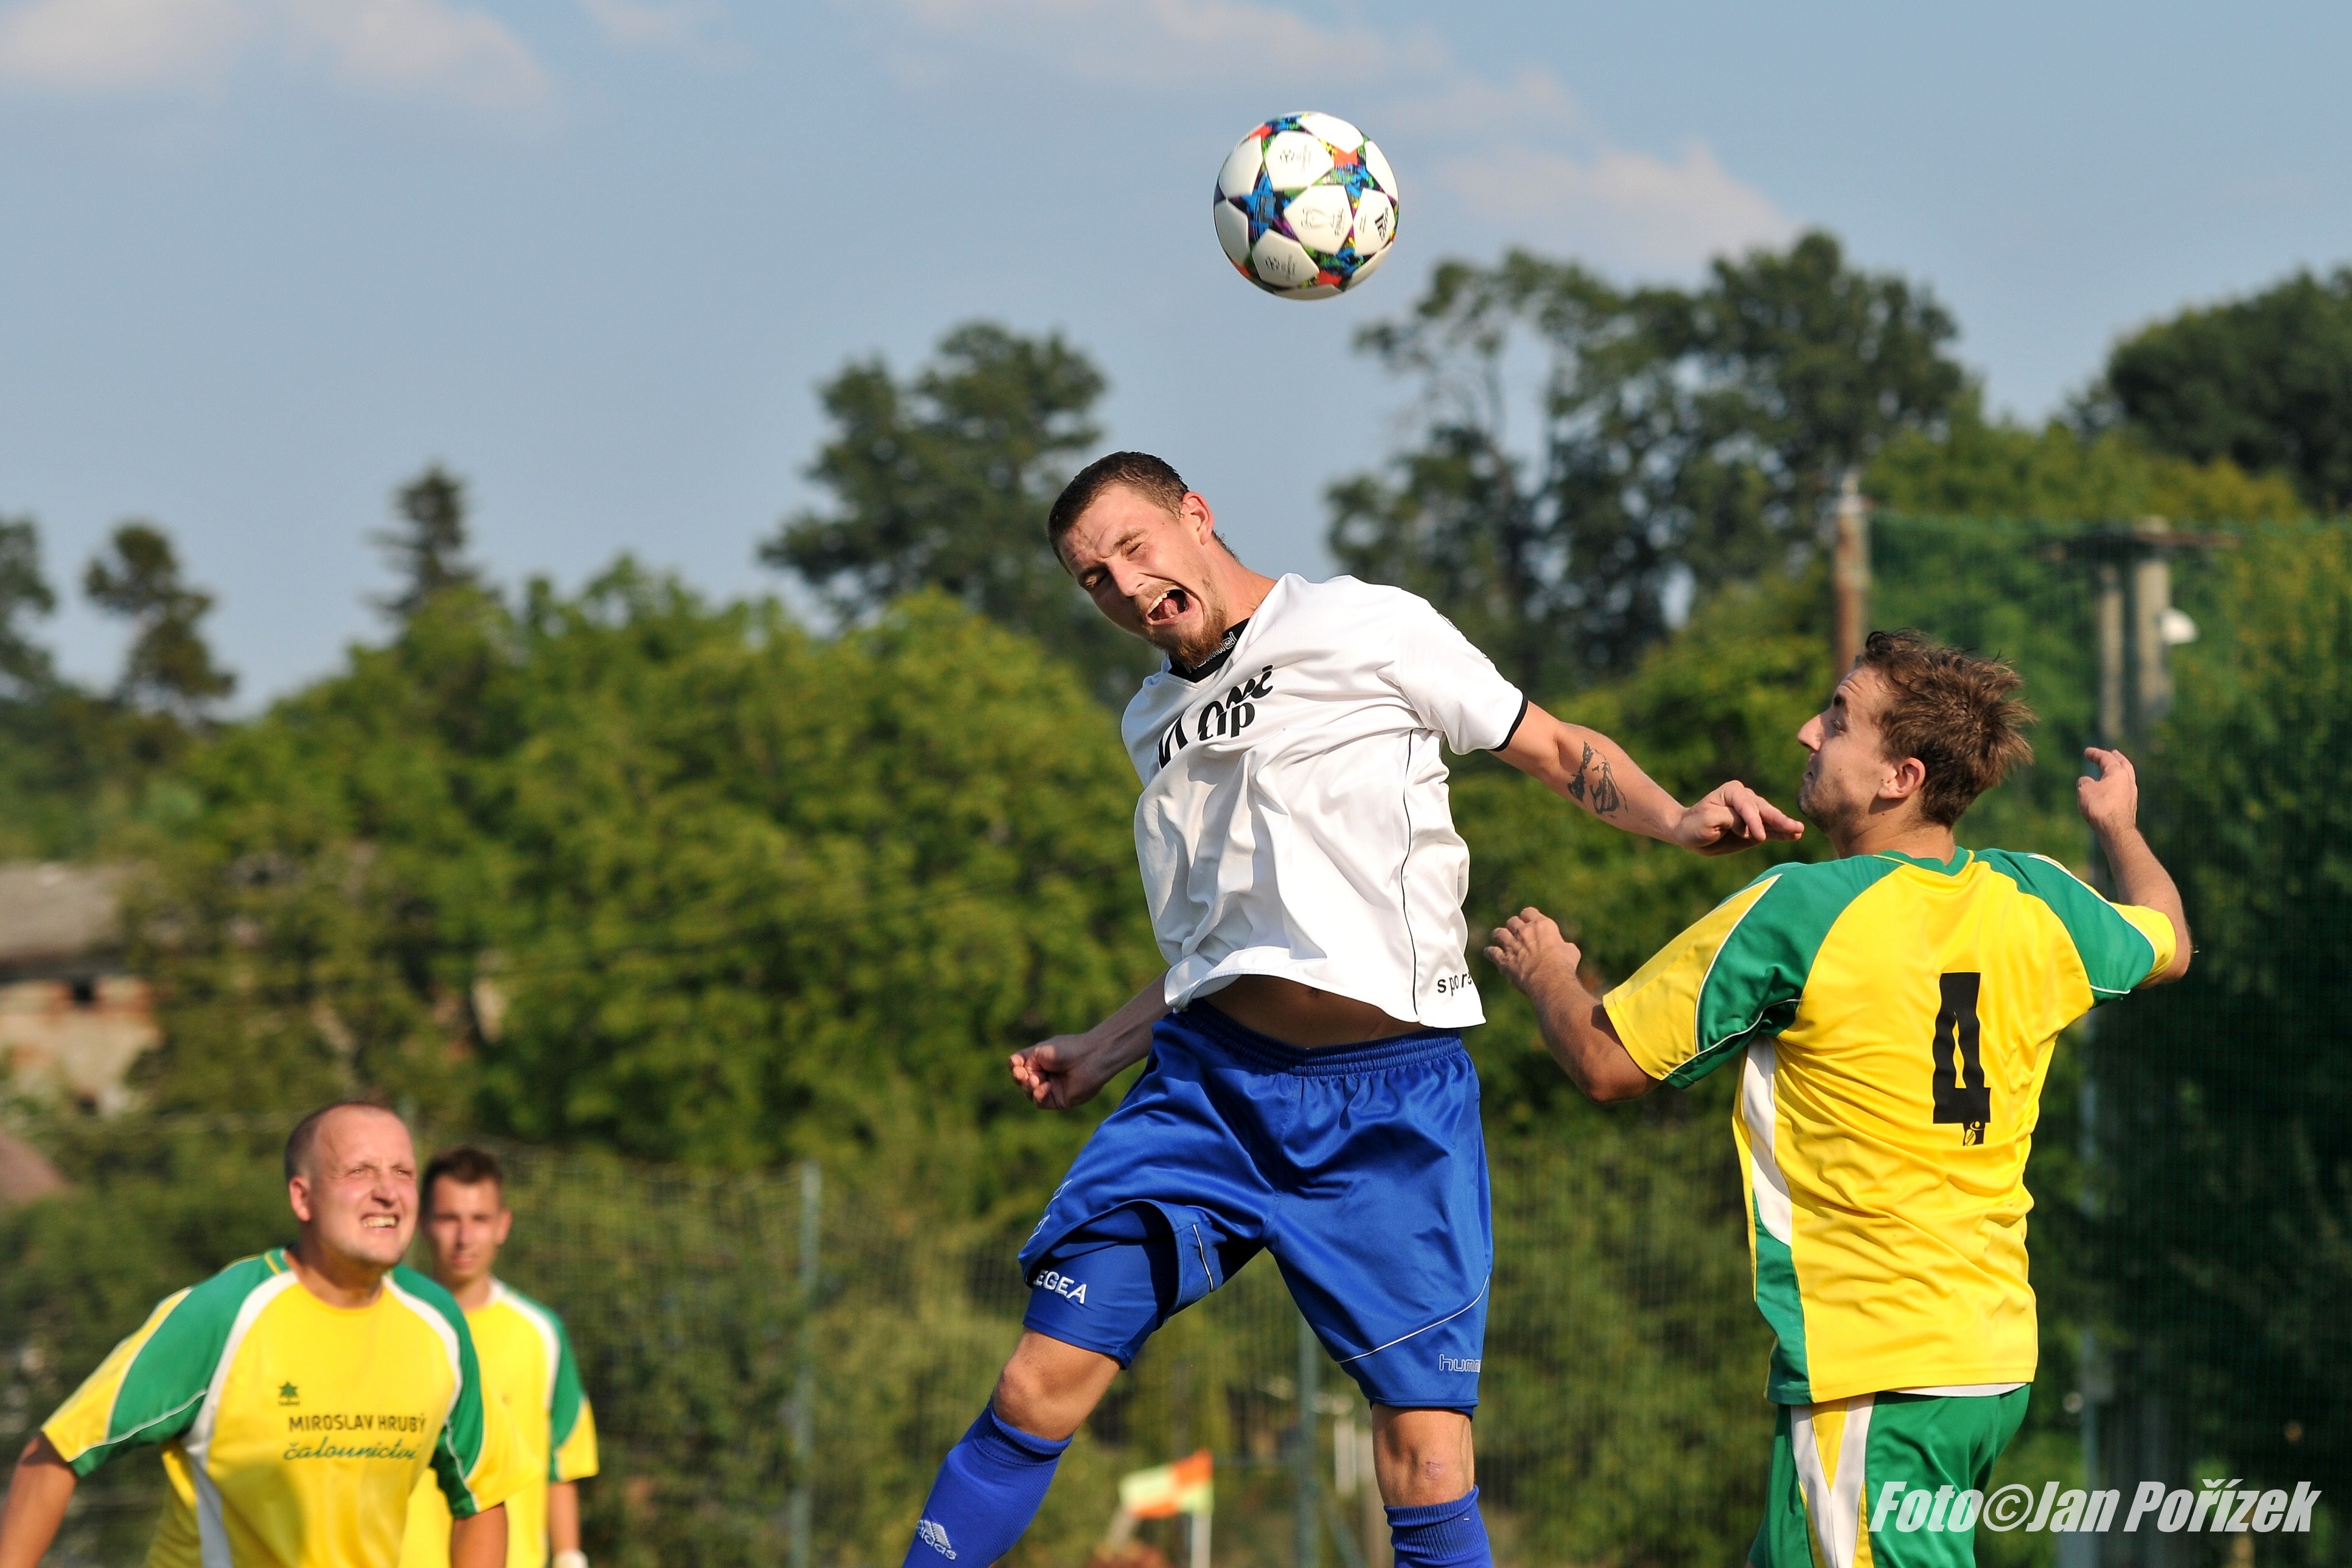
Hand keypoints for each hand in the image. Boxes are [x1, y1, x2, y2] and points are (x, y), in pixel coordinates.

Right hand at [1009, 1030, 1127, 1109]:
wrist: (1090, 1058)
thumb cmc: (1067, 1049)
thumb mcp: (1040, 1051)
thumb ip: (1025, 1061)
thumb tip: (1016, 1070)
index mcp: (1040, 1059)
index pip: (1019, 1065)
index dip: (1014, 1065)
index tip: (1016, 1063)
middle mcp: (1044, 1074)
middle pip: (1021, 1080)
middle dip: (1018, 1077)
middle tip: (1021, 1073)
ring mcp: (1051, 1088)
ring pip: (1029, 1092)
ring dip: (1028, 1087)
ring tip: (1036, 1080)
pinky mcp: (1058, 1100)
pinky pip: (1040, 1103)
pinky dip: (1039, 1095)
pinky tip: (1045, 1086)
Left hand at [1484, 908, 1582, 998]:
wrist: (1549, 978)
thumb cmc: (1563, 965)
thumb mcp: (1571, 951)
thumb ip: (1563, 945)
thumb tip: (1565, 949)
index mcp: (1542, 925)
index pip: (1528, 912)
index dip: (1526, 917)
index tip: (1527, 922)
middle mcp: (1524, 931)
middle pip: (1512, 921)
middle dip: (1513, 927)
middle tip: (1515, 934)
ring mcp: (1512, 944)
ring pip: (1498, 933)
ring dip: (1499, 936)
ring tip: (1500, 939)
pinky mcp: (1503, 959)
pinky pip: (1491, 951)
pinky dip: (1490, 952)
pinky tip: (1490, 953)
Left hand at [1671, 780, 1804, 856]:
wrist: (1690, 833)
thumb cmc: (1695, 824)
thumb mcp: (1708, 819)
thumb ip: (1730, 818)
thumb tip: (1749, 826)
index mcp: (1733, 792)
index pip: (1747, 807)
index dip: (1754, 822)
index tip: (1758, 837)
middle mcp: (1746, 798)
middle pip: (1764, 810)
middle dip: (1778, 820)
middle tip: (1795, 828)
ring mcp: (1752, 813)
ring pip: (1770, 820)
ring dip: (1785, 826)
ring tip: (1799, 831)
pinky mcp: (1755, 828)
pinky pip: (1770, 830)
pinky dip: (1781, 833)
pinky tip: (1795, 835)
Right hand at [2078, 746, 2140, 836]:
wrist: (2115, 829)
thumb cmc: (2100, 806)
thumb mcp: (2085, 790)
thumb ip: (2084, 781)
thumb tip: (2087, 781)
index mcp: (2118, 772)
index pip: (2107, 758)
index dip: (2095, 754)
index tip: (2086, 752)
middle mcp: (2128, 781)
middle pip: (2124, 765)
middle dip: (2117, 758)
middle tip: (2113, 753)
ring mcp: (2132, 794)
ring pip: (2127, 778)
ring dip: (2119, 773)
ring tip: (2113, 772)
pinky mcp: (2130, 806)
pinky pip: (2124, 790)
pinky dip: (2118, 786)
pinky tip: (2112, 791)